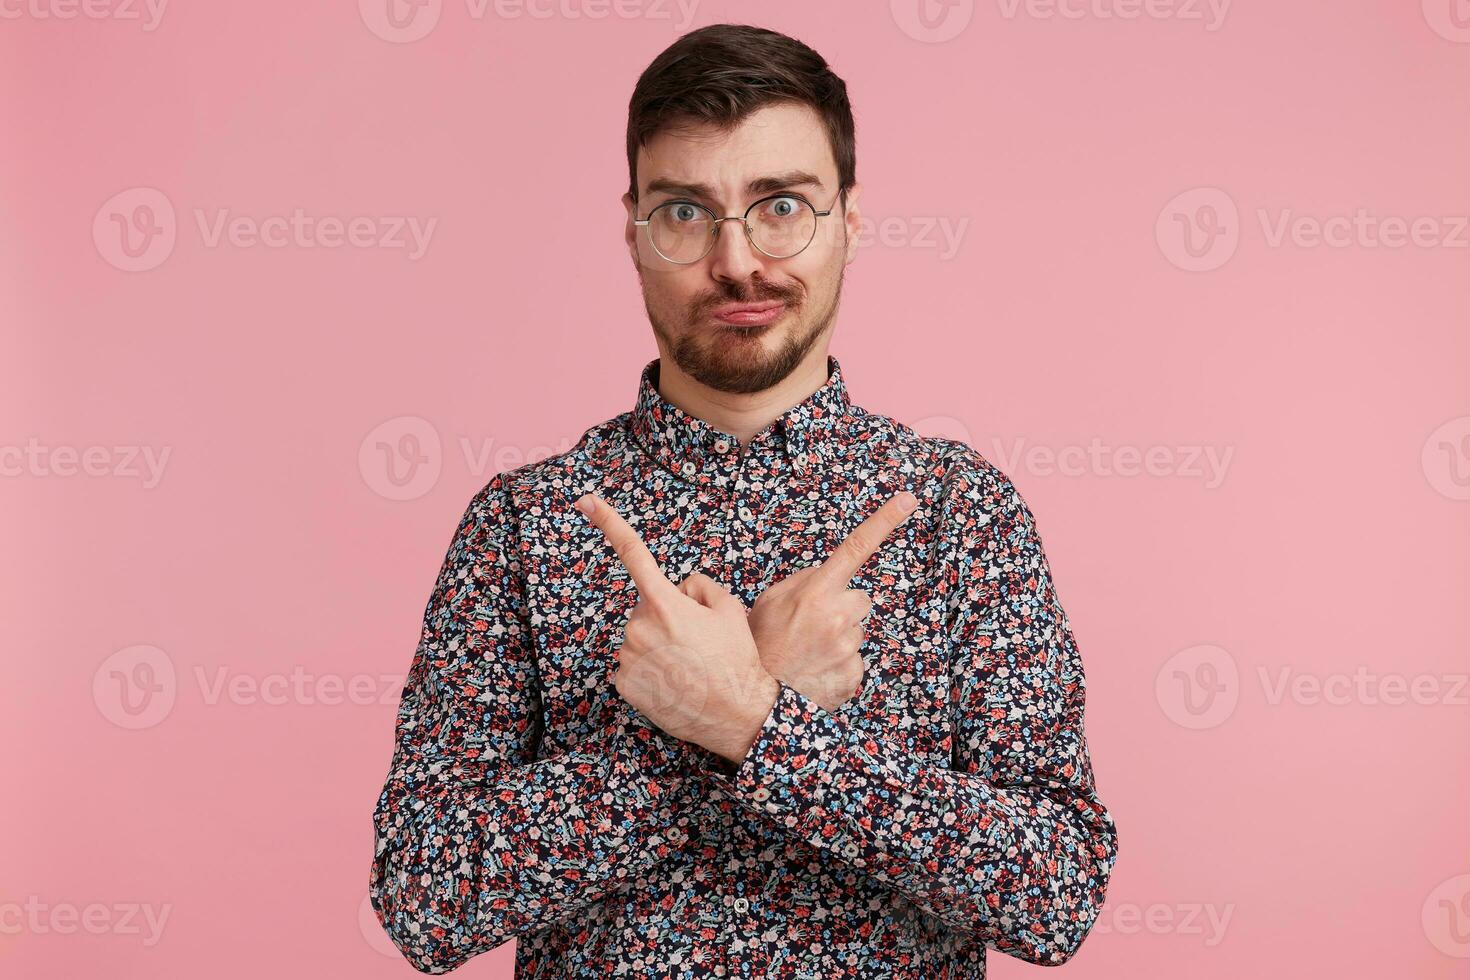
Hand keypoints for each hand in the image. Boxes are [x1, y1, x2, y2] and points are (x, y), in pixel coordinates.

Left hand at [577, 492, 779, 764]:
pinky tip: (673, 682)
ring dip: (658, 646)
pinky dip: (649, 671)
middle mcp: (639, 626)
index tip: (586, 501)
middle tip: (696, 642)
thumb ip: (697, 585)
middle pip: (647, 608)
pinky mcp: (622, 683)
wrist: (737, 714)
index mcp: (666, 603)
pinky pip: (632, 664)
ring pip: (639, 638)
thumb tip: (677, 588)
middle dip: (666, 616)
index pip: (634, 554)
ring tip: (688, 666)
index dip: (609, 523)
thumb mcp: (729, 608)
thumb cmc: (736, 658)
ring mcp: (627, 657)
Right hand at [748, 491, 917, 711]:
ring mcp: (850, 647)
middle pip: (860, 599)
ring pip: (856, 631)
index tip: (908, 499)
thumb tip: (828, 577)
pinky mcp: (855, 674)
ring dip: (839, 638)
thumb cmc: (762, 644)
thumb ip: (803, 581)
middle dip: (842, 608)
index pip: (856, 548)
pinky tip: (817, 670)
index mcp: (817, 591)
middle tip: (811, 627)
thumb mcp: (770, 600)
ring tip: (809, 651)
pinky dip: (839, 664)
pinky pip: (855, 660)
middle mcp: (839, 616)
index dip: (884, 521)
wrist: (757, 701)